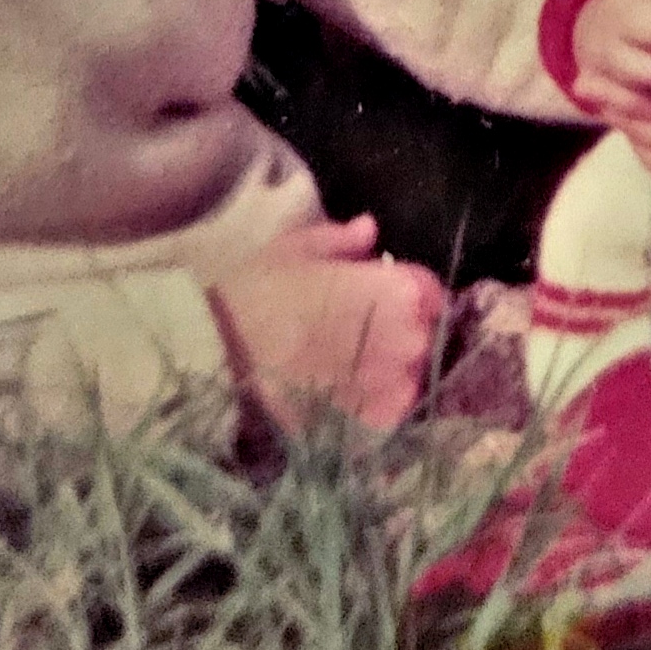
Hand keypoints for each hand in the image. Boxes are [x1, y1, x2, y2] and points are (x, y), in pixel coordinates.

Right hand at [208, 214, 445, 430]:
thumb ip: (342, 240)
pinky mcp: (361, 420)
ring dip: (395, 370)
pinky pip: (388, 413)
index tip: (392, 293)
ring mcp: (386, 384)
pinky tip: (355, 393)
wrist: (218, 343)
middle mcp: (403, 339)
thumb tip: (370, 229)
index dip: (413, 292)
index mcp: (396, 291)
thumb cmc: (259, 286)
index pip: (433, 294)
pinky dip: (378, 404)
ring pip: (411, 377)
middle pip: (426, 337)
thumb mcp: (298, 248)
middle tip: (373, 328)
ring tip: (362, 363)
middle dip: (405, 331)